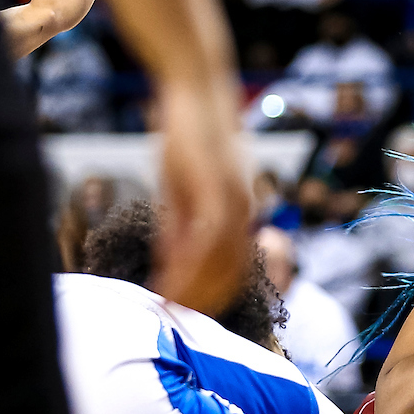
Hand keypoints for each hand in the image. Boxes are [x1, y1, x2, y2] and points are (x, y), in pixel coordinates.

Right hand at [153, 81, 252, 314]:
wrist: (196, 90)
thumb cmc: (188, 135)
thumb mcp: (181, 187)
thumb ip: (180, 225)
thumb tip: (172, 264)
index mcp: (240, 210)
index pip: (235, 266)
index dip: (214, 292)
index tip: (190, 313)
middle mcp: (245, 210)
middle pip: (232, 272)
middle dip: (206, 301)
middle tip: (177, 322)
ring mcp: (234, 201)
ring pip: (220, 264)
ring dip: (195, 291)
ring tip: (168, 311)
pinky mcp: (217, 191)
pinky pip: (205, 242)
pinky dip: (188, 268)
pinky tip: (168, 281)